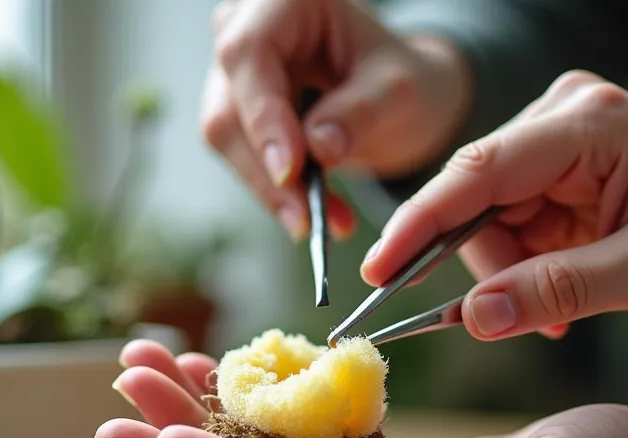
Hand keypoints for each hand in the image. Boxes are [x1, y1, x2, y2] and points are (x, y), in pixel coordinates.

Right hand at [202, 0, 471, 239]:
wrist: (398, 94)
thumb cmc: (401, 77)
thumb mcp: (399, 89)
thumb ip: (360, 112)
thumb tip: (317, 148)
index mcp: (285, 0)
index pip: (249, 55)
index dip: (263, 116)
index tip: (290, 172)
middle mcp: (246, 27)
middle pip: (228, 105)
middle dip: (264, 170)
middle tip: (304, 220)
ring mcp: (234, 71)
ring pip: (226, 137)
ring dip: (270, 189)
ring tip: (317, 224)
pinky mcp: (235, 109)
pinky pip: (241, 155)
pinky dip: (276, 191)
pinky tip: (314, 216)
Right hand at [361, 70, 627, 340]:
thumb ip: (562, 290)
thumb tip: (475, 318)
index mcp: (591, 124)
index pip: (480, 170)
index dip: (420, 223)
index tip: (376, 273)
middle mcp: (563, 117)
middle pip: (474, 196)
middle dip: (482, 264)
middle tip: (500, 322)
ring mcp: (555, 139)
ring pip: (483, 216)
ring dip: (504, 273)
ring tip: (554, 315)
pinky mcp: (553, 168)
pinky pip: (505, 223)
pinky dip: (519, 268)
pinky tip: (553, 297)